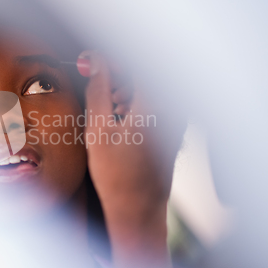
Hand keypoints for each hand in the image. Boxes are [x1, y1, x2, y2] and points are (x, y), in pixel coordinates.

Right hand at [82, 50, 184, 267]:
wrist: (138, 209)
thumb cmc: (117, 175)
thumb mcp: (98, 128)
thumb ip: (98, 89)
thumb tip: (94, 60)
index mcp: (156, 104)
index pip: (136, 61)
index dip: (111, 59)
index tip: (92, 62)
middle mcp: (172, 108)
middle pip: (144, 73)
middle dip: (118, 74)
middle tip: (97, 86)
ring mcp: (176, 120)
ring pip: (149, 88)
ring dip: (127, 89)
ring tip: (111, 108)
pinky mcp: (173, 129)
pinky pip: (156, 102)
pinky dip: (136, 103)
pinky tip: (123, 119)